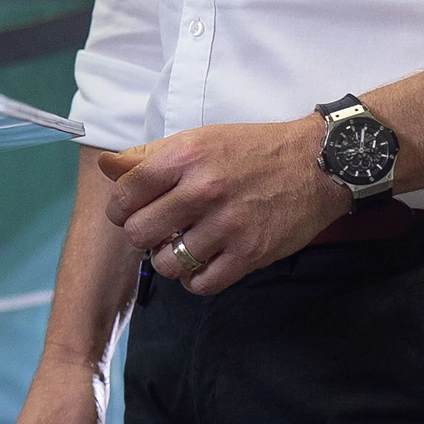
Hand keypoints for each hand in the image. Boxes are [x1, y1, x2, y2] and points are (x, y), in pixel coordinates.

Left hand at [101, 116, 349, 296]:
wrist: (318, 163)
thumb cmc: (252, 151)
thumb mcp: (198, 140)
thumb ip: (148, 156)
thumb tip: (106, 167)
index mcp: (185, 157)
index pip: (125, 194)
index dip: (120, 208)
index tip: (132, 212)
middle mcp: (203, 190)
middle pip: (139, 233)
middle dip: (142, 236)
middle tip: (158, 231)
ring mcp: (228, 224)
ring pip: (167, 263)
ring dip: (169, 260)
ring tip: (182, 246)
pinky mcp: (250, 252)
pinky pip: (202, 283)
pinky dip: (196, 279)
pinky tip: (203, 263)